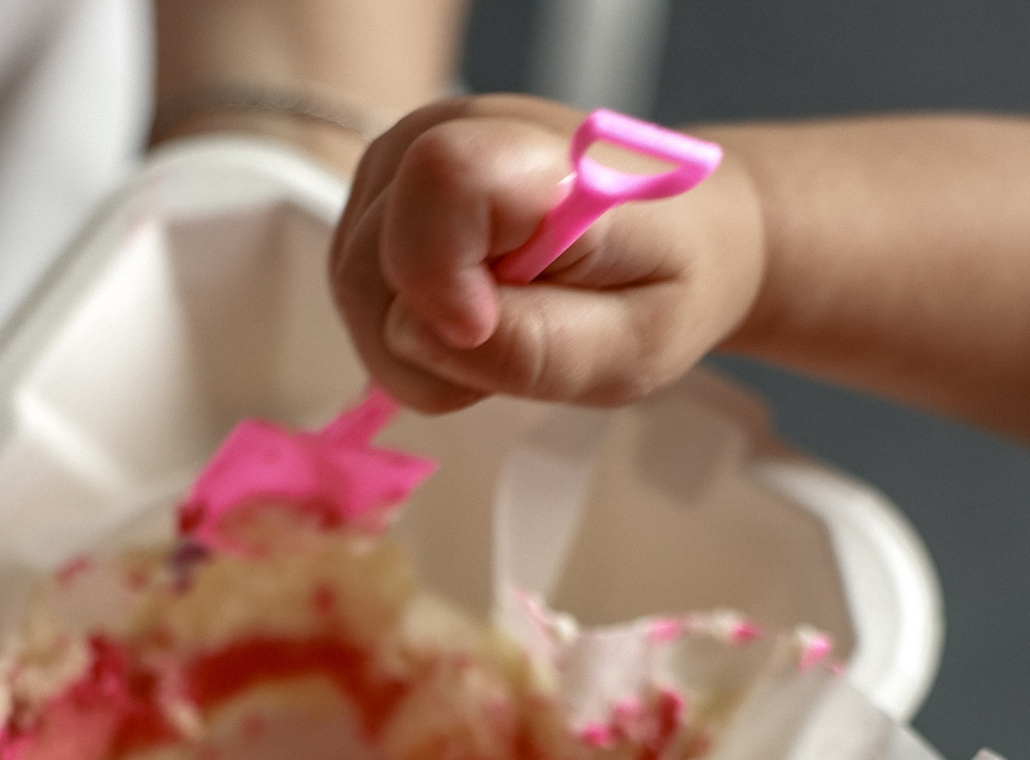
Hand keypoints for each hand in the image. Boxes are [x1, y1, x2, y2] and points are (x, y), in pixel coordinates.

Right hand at [329, 97, 760, 413]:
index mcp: (543, 158)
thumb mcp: (631, 348)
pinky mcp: (384, 185)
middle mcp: (457, 132)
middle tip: (505, 357)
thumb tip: (415, 332)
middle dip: (421, 343)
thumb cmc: (662, 288)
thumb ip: (533, 347)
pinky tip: (464, 322)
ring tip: (493, 340)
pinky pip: (355, 277)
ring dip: (409, 345)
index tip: (481, 330)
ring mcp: (409, 154)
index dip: (438, 275)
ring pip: (353, 277)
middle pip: (375, 255)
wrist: (677, 239)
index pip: (444, 179)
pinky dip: (399, 326)